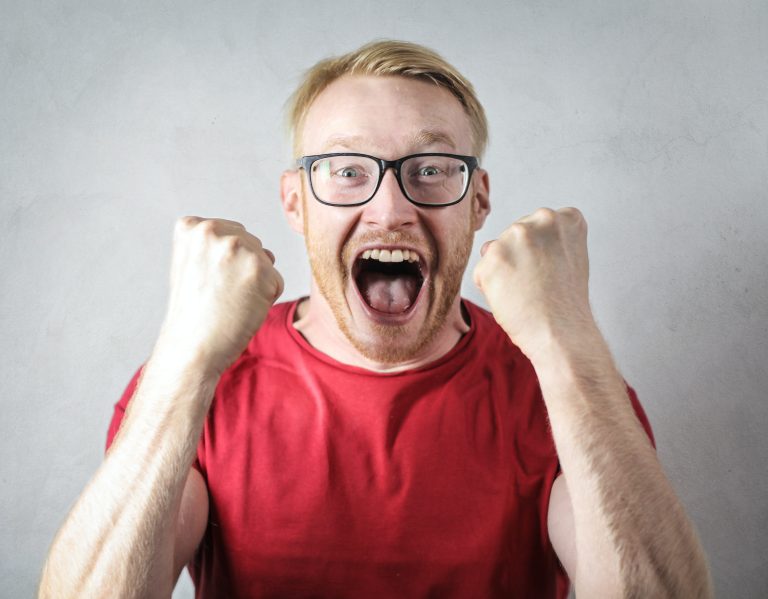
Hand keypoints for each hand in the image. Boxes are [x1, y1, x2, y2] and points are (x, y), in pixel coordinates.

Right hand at [155, 217, 283, 376]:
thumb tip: (268, 253)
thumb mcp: (190, 265)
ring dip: (255, 283)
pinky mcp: (260, 269)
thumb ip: (216, 246)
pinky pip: (276, 281)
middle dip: (242, 270)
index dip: (223, 263)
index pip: (230, 234)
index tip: (206, 282)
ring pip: (265, 262)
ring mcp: (237, 248)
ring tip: (229, 301)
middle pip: (251, 245)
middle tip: (218, 295)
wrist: (192, 348)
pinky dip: (266, 299)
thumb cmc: (194, 314)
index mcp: (192, 226)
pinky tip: (242, 309)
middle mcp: (213, 230)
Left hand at [473, 207, 594, 359]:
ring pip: (495, 253)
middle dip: (519, 260)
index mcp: (565, 218)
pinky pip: (481, 273)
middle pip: (514, 237)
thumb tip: (504, 242)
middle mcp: (541, 219)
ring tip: (525, 292)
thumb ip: (548, 241)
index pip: (538, 226)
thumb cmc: (566, 304)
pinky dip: (490, 289)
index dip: (541, 254)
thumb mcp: (572, 258)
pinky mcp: (492, 258)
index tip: (551, 271)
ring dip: (502, 272)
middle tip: (537, 285)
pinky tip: (511, 299)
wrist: (562, 333)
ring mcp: (515, 237)